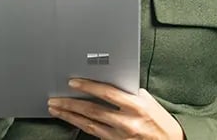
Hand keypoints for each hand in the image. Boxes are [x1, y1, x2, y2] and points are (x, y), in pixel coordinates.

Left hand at [47, 79, 183, 139]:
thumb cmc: (161, 123)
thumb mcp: (150, 102)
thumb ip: (131, 93)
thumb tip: (113, 82)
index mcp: (136, 106)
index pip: (107, 93)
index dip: (88, 86)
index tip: (73, 82)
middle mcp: (127, 121)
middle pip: (92, 110)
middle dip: (70, 103)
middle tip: (55, 98)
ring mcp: (120, 136)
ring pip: (88, 124)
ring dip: (70, 116)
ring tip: (56, 109)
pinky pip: (94, 134)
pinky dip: (80, 125)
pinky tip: (71, 120)